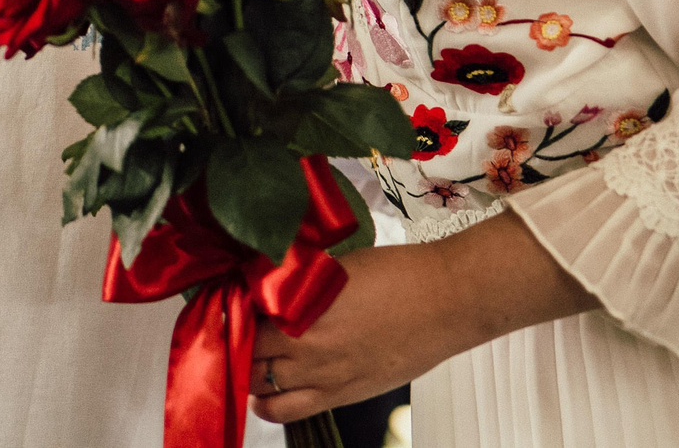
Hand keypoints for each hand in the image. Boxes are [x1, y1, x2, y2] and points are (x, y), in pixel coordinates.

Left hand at [249, 243, 475, 423]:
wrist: (446, 301)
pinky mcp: (343, 394)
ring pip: (260, 387)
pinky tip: (263, 394)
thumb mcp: (337, 267)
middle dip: (238, 343)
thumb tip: (274, 281)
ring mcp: (324, 376)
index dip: (234, 310)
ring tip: (249, 360)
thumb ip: (301, 282)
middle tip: (238, 331)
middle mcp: (306, 347)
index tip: (232, 303)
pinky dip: (267, 405)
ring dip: (249, 374)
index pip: (244, 317)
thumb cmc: (401, 275)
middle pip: (247, 354)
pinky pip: (287, 411)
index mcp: (303, 309)